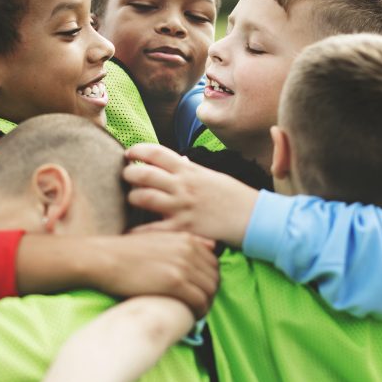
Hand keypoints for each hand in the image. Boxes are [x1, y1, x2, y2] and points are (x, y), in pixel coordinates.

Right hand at [89, 231, 218, 318]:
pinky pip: (199, 301)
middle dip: (210, 294)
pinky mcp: (174, 283)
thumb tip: (211, 245)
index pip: (213, 263)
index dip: (209, 281)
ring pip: (209, 291)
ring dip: (206, 305)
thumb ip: (185, 242)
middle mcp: (188, 250)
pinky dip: (199, 312)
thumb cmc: (125, 252)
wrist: (103, 259)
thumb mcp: (158, 239)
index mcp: (185, 239)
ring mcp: (182, 265)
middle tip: (199, 307)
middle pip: (214, 278)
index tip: (200, 292)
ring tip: (195, 314)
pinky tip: (191, 318)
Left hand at [124, 143, 259, 246]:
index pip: (157, 153)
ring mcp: (182, 207)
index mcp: (190, 170)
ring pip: (143, 197)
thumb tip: (179, 162)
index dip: (138, 150)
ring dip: (132, 198)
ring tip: (131, 199)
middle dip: (129, 173)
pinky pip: (153, 229)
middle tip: (126, 177)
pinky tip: (131, 232)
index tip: (129, 153)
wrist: (255, 217)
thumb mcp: (213, 176)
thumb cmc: (235, 197)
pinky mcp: (183, 228)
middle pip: (143, 174)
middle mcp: (183, 186)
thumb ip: (192, 170)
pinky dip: (138, 231)